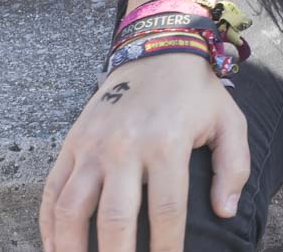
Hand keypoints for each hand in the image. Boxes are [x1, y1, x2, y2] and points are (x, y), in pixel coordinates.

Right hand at [40, 54, 249, 251]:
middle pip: (115, 218)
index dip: (167, 247)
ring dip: (73, 247)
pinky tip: (57, 247)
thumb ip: (233, 168)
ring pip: (72, 208)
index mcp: (167, 143)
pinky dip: (48, 224)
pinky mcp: (71, 143)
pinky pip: (52, 191)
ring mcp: (93, 145)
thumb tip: (226, 212)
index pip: (166, 210)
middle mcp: (125, 146)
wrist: (158, 50)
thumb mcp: (230, 122)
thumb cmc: (196, 93)